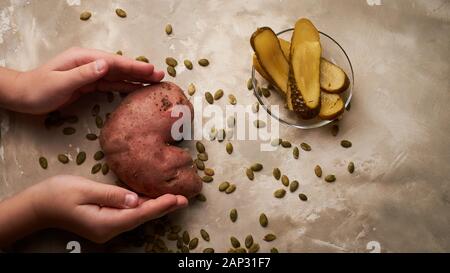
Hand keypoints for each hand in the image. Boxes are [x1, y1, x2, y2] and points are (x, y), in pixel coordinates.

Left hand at [13, 47, 164, 113]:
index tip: (151, 70)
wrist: (23, 96)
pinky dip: (124, 86)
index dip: (134, 66)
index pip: (114, 62)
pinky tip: (136, 90)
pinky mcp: (89, 84)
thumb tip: (107, 65)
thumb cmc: (39, 90)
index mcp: (83, 58)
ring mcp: (90, 73)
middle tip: (161, 76)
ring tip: (154, 83)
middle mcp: (89, 63)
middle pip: (119, 66)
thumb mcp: (60, 82)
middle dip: (140, 71)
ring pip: (117, 75)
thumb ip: (84, 74)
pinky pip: (111, 84)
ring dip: (135, 79)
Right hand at [29, 175, 187, 243]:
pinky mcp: (104, 222)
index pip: (139, 214)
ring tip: (175, 200)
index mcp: (105, 223)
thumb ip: (112, 195)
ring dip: (155, 208)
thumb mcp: (84, 190)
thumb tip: (136, 200)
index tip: (177, 199)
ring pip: (136, 217)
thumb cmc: (58, 194)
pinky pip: (128, 216)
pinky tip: (153, 202)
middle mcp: (108, 230)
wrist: (38, 206)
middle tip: (184, 199)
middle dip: (163, 208)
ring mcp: (106, 229)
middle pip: (141, 218)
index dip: (160, 206)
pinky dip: (143, 208)